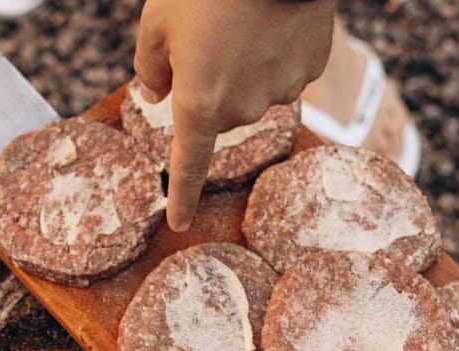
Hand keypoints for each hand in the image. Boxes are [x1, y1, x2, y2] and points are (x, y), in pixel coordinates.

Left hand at [134, 0, 334, 230]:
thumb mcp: (157, 20)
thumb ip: (149, 65)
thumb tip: (155, 94)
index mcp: (200, 104)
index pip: (188, 165)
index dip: (181, 195)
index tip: (178, 222)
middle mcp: (243, 109)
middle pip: (221, 112)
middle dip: (211, 85)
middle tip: (207, 37)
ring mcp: (281, 91)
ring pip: (256, 91)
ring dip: (245, 67)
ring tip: (241, 21)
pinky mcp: (309, 70)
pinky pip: (286, 71)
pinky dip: (275, 52)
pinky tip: (272, 21)